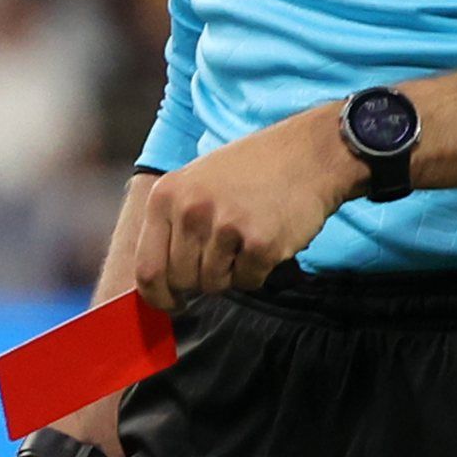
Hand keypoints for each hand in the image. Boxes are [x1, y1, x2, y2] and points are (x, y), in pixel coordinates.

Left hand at [133, 106, 367, 310]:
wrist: (310, 153)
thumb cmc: (254, 169)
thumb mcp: (197, 181)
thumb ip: (173, 223)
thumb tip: (154, 279)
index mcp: (166, 195)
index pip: (147, 269)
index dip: (158, 295)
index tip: (172, 303)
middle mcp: (190, 209)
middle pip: (182, 281)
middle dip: (202, 279)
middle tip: (224, 255)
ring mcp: (224, 226)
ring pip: (214, 284)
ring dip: (232, 272)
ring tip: (247, 236)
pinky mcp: (259, 243)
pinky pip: (248, 281)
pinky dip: (259, 270)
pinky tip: (267, 236)